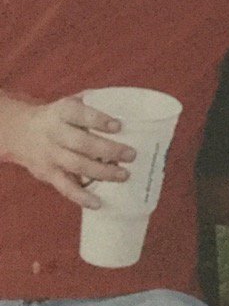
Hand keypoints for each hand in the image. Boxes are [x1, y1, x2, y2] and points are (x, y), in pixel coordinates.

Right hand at [0, 94, 134, 208]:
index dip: (99, 120)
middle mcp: (54, 133)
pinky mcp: (48, 174)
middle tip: (132, 154)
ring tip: (124, 175)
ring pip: (76, 165)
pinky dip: (81, 197)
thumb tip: (131, 107)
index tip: (119, 126)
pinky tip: (98, 203)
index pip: (80, 114)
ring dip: (102, 172)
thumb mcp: (72, 103)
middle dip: (108, 150)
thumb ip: (96, 102)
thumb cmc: (59, 117)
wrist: (20, 132)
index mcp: (62, 112)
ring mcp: (50, 155)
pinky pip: (64, 187)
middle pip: (81, 143)